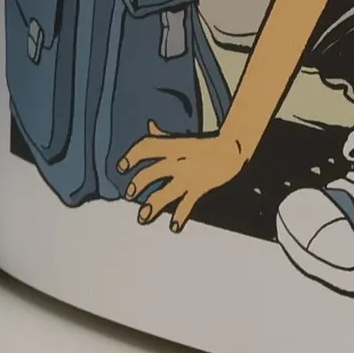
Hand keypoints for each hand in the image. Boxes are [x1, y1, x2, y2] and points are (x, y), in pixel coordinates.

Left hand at [118, 122, 249, 228]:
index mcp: (172, 145)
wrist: (233, 148)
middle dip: (138, 184)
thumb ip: (163, 135)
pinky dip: (180, 216)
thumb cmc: (207, 141)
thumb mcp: (182, 136)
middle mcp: (177, 160)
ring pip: (165, 193)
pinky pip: (187, 204)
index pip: (146, 147)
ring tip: (142, 217)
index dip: (131, 155)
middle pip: (151, 173)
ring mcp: (188, 176)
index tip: (120, 167)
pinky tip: (174, 227)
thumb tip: (149, 125)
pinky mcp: (199, 188)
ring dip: (153, 206)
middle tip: (129, 194)